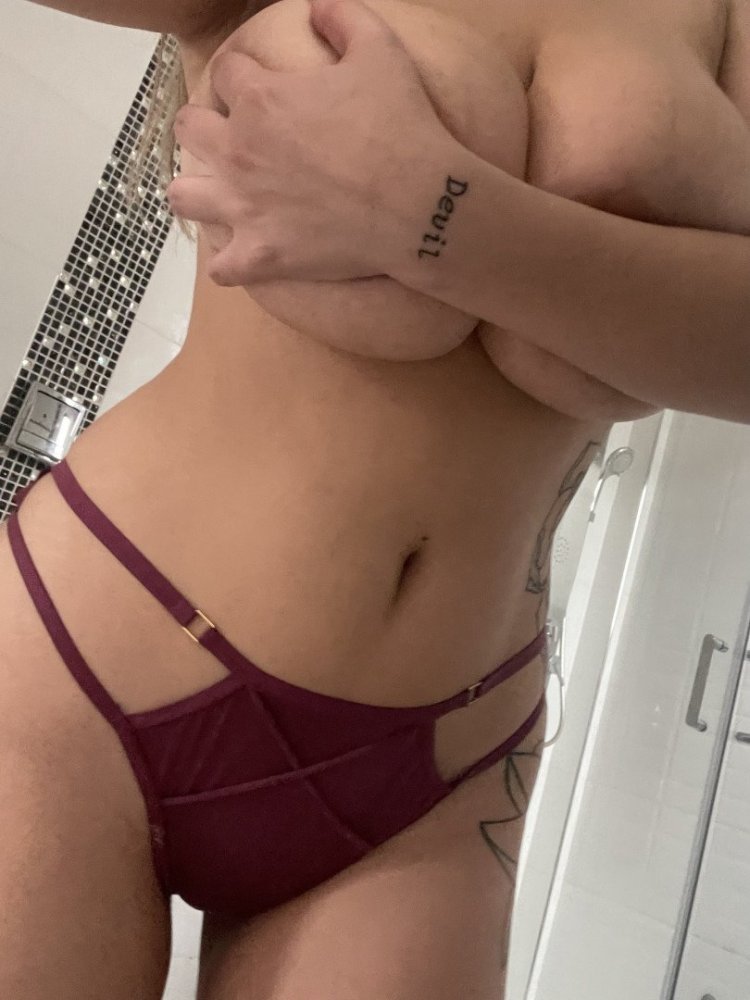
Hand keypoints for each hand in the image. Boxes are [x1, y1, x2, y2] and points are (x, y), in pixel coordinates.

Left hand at [166, 0, 452, 286]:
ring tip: (222, 193)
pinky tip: (245, 253)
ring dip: (198, 191)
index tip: (261, 88)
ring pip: (185, 196)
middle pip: (191, 128)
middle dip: (207, 126)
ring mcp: (246, 207)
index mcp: (260, 98)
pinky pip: (222, 268)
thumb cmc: (401, 126)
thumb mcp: (379, 49)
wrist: (418, 203)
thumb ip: (341, 17)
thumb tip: (318, 6)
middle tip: (236, 137)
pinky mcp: (262, 254)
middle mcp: (240, 151)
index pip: (225, 74)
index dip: (242, 78)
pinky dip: (229, 262)